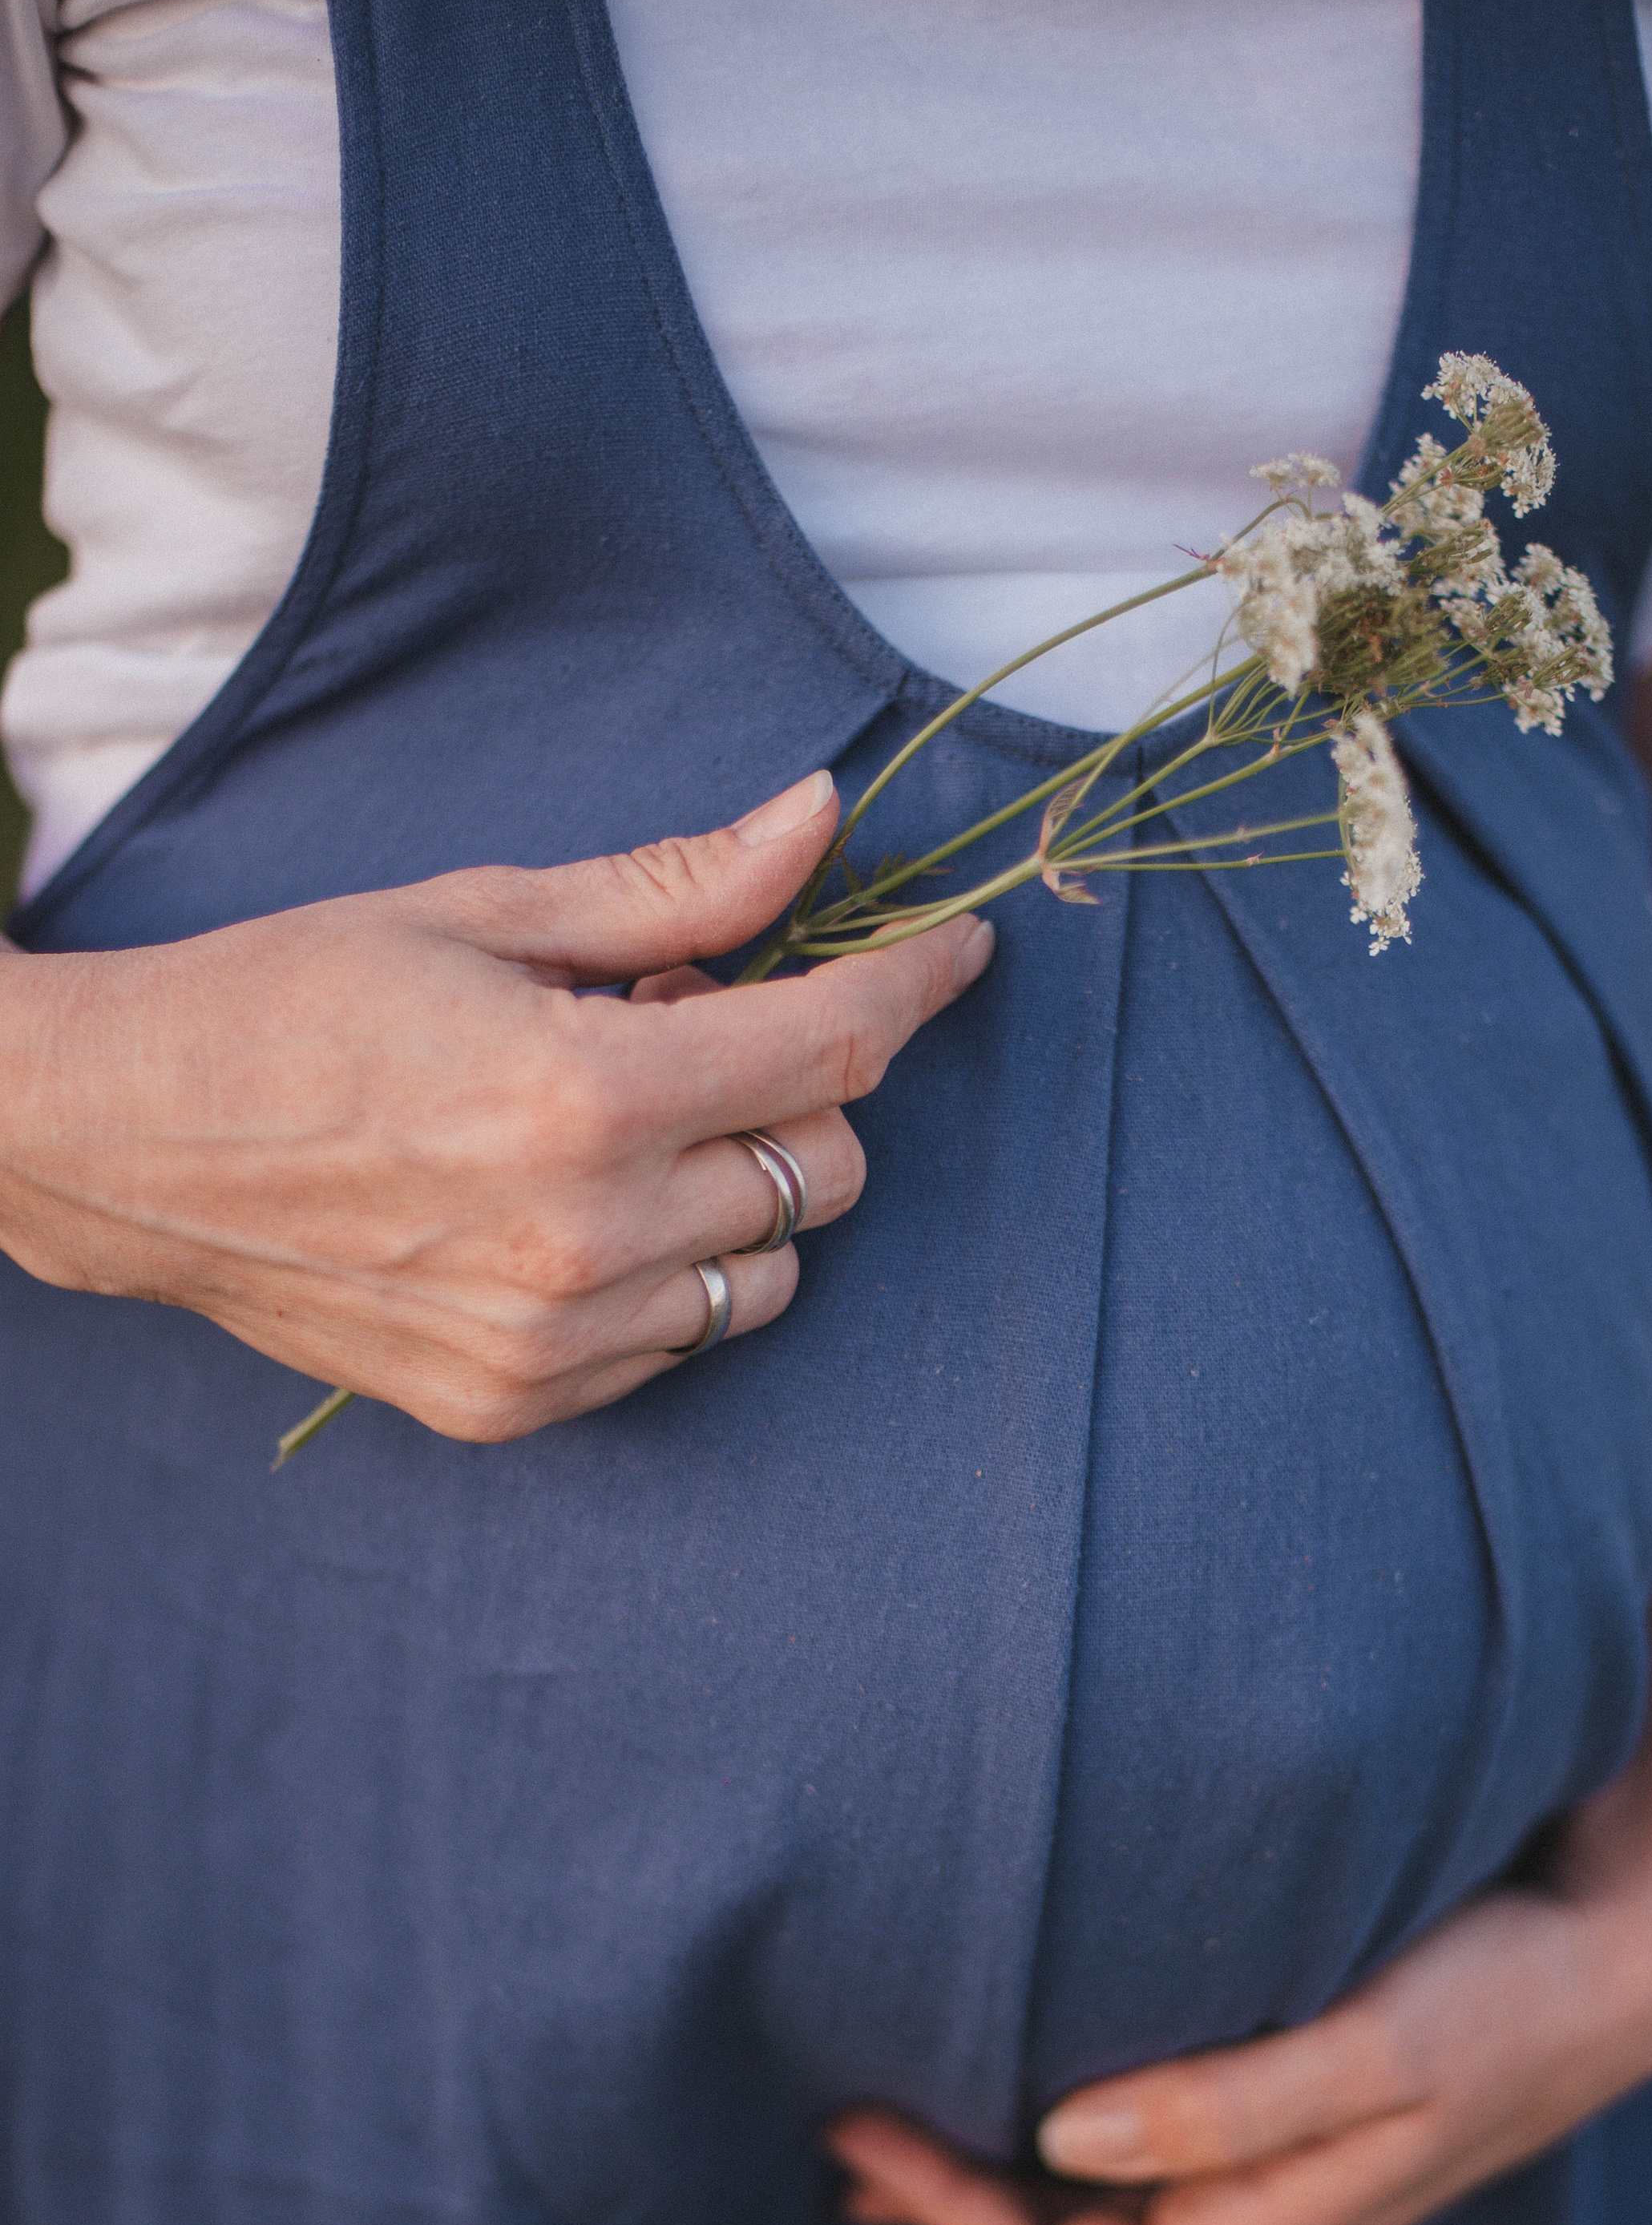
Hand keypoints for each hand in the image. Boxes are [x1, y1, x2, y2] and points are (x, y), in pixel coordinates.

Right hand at [0, 771, 992, 1439]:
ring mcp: (553, 1339)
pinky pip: (680, 1345)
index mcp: (586, 1096)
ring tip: (621, 1123)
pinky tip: (570, 1207)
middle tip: (688, 1026)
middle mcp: (587, 1238)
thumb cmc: (293, 1000)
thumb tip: (821, 820)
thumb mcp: (484, 913)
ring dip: (739, 1189)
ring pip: (772, 1273)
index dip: (914, 985)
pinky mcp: (515, 1403)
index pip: (833, 1047)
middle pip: (824, 1169)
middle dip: (798, 1089)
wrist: (122, 1143)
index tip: (956, 953)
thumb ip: (677, 889)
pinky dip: (670, 1273)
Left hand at [822, 1778, 1651, 2224]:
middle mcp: (1261, 2222)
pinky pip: (1130, 2156)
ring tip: (868, 2133)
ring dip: (982, 2187)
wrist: (1622, 1955)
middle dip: (944, 2221)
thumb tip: (1061, 2135)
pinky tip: (997, 2086)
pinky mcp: (1281, 2110)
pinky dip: (1044, 2139)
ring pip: (1091, 2213)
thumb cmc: (1507, 1996)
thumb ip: (1225, 2099)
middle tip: (837, 2129)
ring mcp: (1270, 2173)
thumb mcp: (1378, 2046)